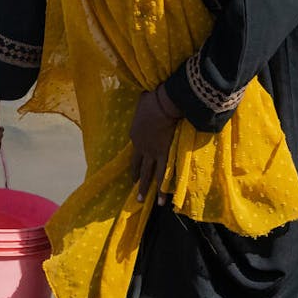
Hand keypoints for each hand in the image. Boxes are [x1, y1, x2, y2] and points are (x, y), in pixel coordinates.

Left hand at [130, 85, 181, 204]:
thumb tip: (147, 96)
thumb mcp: (142, 103)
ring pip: (148, 174)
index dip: (137, 158)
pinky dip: (162, 188)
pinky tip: (162, 199)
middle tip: (134, 192)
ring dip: (145, 188)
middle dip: (136, 179)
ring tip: (143, 201)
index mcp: (134, 135)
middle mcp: (140, 147)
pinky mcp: (163, 155)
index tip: (137, 165)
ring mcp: (151, 153)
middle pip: (138, 166)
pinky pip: (163, 174)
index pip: (135, 149)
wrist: (161, 105)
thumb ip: (145, 105)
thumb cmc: (152, 100)